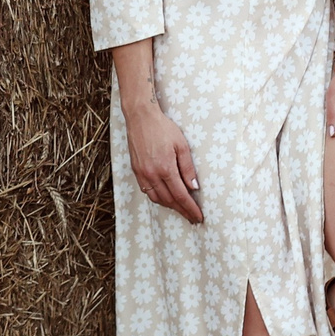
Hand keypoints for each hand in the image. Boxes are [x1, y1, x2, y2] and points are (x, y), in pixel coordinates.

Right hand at [124, 103, 203, 224]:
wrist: (140, 117)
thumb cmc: (163, 128)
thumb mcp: (182, 146)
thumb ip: (188, 168)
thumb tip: (194, 187)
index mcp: (165, 168)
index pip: (181, 195)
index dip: (190, 208)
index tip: (198, 217)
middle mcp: (152, 174)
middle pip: (169, 200)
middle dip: (182, 211)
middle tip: (192, 218)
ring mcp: (142, 173)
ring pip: (156, 198)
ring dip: (169, 206)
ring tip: (181, 210)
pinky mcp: (136, 170)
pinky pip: (147, 191)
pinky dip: (157, 198)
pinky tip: (165, 198)